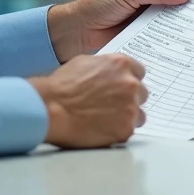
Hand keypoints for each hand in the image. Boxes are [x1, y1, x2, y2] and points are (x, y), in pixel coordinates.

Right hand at [29, 54, 147, 147]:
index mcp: (121, 64)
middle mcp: (130, 84)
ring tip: (106, 120)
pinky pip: (128, 130)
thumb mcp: (85, 62)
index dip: (129, 80)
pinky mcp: (125, 129)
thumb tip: (111, 73)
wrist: (51, 109)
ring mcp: (130, 108)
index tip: (122, 87)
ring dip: (127, 116)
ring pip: (139, 114)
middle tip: (111, 105)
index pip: (139, 72)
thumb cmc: (61, 86)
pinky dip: (117, 131)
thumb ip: (106, 67)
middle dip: (129, 99)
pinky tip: (101, 129)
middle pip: (142, 93)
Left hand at [47, 0, 191, 61]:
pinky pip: (157, 37)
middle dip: (187, 14)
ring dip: (178, 30)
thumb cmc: (98, 5)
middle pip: (173, 7)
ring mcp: (143, 18)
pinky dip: (166, 41)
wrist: (76, 30)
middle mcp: (147, 0)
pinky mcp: (140, 35)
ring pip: (167, 23)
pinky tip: (179, 49)